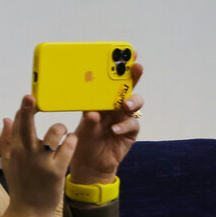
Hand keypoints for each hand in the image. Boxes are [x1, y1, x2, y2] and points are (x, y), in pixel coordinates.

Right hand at [0, 95, 76, 216]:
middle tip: (34, 97)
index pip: (18, 123)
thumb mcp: (9, 163)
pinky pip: (68, 146)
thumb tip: (7, 118)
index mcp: (16, 150)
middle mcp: (27, 153)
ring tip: (63, 135)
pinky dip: (71, 141)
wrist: (28, 210)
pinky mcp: (57, 170)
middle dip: (29, 108)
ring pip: (55, 131)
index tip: (30, 97)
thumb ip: (7, 140)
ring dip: (61, 129)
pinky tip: (71, 143)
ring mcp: (42, 161)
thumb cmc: (21, 184)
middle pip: (28, 124)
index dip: (24, 108)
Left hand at [68, 62, 143, 185]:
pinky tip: (115, 129)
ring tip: (125, 103)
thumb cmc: (83, 141)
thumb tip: (90, 111)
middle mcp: (116, 105)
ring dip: (132, 100)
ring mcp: (124, 117)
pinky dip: (123, 126)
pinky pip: (131, 125)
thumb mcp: (81, 127)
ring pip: (135, 103)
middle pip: (129, 86)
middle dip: (133, 74)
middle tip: (135, 66)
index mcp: (102, 98)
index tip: (127, 51)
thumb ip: (86, 117)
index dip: (122, 64)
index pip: (113, 78)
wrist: (89, 165)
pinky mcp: (129, 132)